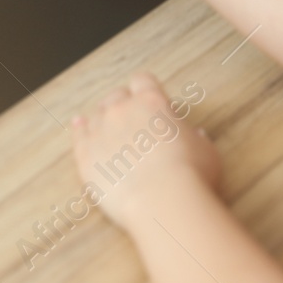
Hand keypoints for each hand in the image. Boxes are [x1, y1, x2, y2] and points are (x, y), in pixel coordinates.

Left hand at [72, 72, 221, 226]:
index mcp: (152, 102)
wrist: (161, 201)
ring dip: (104, 120)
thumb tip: (195, 136)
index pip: (143, 81)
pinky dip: (79, 129)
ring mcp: (100, 130)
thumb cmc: (189, 176)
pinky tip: (79, 126)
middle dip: (124, 105)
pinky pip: (77, 133)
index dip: (146, 89)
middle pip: (116, 96)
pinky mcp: (85, 153)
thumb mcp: (205, 150)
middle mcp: (122, 110)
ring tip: (112, 134)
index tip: (149, 100)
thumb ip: (195, 138)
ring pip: (96, 114)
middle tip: (133, 123)